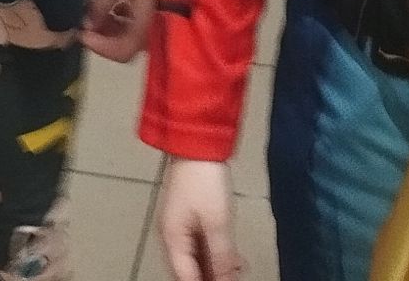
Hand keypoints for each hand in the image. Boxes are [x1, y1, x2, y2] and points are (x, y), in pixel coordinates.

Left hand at [81, 0, 166, 61]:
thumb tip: (88, 25)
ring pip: (133, 33)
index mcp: (146, 23)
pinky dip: (124, 16)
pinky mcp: (160, 2)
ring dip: (113, 26)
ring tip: (98, 10)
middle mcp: (155, 25)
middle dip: (105, 36)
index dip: (99, 47)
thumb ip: (101, 6)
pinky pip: (139, 19)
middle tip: (88, 22)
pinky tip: (115, 1)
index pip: (122, 52)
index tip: (82, 33)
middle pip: (128, 45)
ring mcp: (160, 14)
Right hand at [158, 158, 242, 280]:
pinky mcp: (190, 213)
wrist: (198, 141)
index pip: (185, 278)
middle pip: (189, 269)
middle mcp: (172, 235)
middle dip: (210, 277)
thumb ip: (221, 256)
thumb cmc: (204, 180)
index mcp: (172, 239)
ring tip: (236, 272)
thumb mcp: (217, 221)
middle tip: (232, 278)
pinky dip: (215, 251)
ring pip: (196, 256)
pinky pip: (201, 241)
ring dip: (215, 266)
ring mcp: (180, 223)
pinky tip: (232, 256)